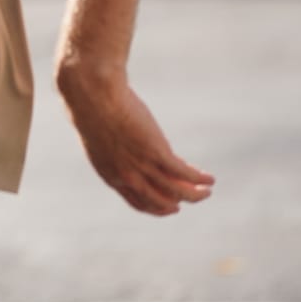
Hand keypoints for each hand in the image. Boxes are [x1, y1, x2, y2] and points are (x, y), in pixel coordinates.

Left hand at [58, 65, 213, 215]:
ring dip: (195, 195)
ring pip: (176, 192)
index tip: (171, 205)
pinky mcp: (157, 152)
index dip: (157, 207)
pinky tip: (209, 179)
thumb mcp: (102, 136)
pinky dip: (199, 179)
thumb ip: (114, 146)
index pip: (138, 202)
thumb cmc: (91, 106)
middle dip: (177, 203)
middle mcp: (127, 177)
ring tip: (207, 191)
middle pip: (159, 202)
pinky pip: (184, 173)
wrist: (91, 94)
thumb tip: (122, 139)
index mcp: (111, 175)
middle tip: (191, 198)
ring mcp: (142, 166)